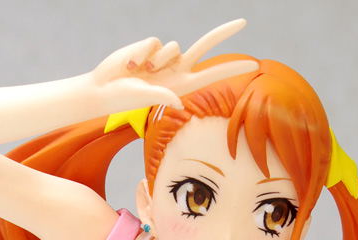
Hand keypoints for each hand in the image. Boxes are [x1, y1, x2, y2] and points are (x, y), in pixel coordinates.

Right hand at [89, 18, 258, 112]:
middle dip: (223, 34)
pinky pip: (155, 42)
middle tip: (243, 22)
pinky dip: (142, 53)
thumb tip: (178, 100)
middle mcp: (177, 69)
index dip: (231, 68)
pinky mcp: (151, 46)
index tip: (253, 64)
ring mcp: (164, 57)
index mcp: (182, 85)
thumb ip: (164, 97)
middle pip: (205, 47)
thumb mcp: (145, 99)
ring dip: (157, 60)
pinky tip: (132, 65)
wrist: (104, 88)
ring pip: (174, 46)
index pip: (212, 74)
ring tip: (141, 73)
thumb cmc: (124, 98)